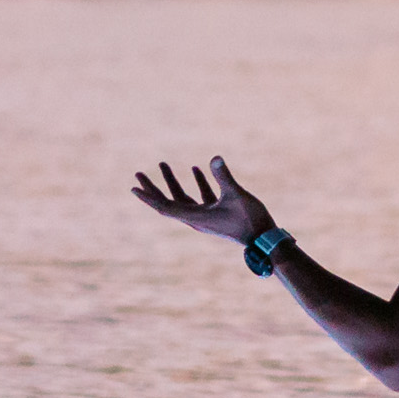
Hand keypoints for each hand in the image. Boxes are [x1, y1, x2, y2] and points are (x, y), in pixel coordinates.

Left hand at [131, 156, 270, 245]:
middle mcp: (196, 219)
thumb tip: (214, 158)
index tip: (134, 187)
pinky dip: (195, 184)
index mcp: (195, 217)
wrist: (264, 239)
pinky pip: (199, 198)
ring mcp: (205, 217)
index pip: (164, 207)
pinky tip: (196, 169)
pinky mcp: (216, 215)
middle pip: (167, 203)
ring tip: (162, 165)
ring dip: (171, 183)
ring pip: (181, 199)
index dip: (148, 197)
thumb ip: (224, 177)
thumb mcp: (236, 195)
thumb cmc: (250, 219)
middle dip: (152, 188)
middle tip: (138, 174)